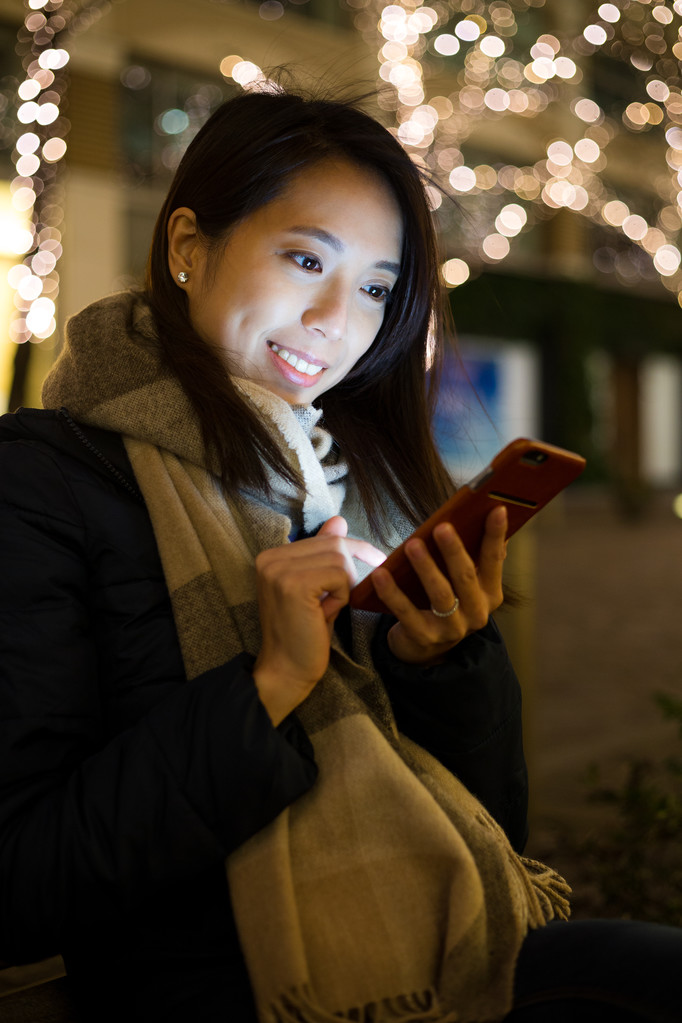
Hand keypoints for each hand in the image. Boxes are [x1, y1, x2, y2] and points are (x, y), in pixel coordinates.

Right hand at [252, 516, 385, 724]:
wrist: (286, 670)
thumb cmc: (304, 633)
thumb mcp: (315, 588)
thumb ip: (323, 554)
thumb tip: (339, 520)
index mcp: (271, 556)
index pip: (325, 538)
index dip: (353, 550)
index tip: (376, 559)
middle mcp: (270, 558)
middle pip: (334, 545)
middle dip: (352, 567)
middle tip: (349, 596)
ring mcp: (279, 570)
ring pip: (339, 559)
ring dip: (344, 587)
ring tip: (326, 610)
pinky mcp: (294, 585)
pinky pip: (339, 576)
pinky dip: (342, 596)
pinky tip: (325, 614)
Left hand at [368, 506, 507, 664]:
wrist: (425, 647)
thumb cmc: (446, 602)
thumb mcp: (464, 583)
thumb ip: (473, 556)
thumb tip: (478, 515)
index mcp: (489, 593)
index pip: (494, 560)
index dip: (495, 535)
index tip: (496, 509)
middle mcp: (476, 612)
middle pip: (466, 577)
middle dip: (454, 551)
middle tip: (441, 527)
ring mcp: (452, 628)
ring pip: (440, 595)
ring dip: (426, 568)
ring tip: (413, 545)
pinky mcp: (424, 637)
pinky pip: (406, 612)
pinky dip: (393, 593)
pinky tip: (381, 574)